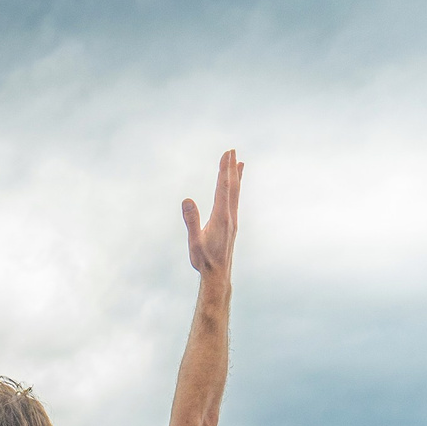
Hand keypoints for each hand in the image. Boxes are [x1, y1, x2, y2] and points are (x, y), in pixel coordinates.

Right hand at [182, 148, 242, 276]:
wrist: (218, 274)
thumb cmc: (204, 260)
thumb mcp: (195, 241)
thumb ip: (191, 220)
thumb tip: (187, 200)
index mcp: (222, 217)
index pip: (223, 188)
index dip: (225, 170)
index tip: (227, 154)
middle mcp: (230, 216)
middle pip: (232, 187)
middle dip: (231, 168)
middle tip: (232, 150)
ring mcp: (232, 220)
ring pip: (236, 193)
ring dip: (237, 176)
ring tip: (239, 163)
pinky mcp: (231, 224)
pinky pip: (235, 201)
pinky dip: (235, 189)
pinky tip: (235, 187)